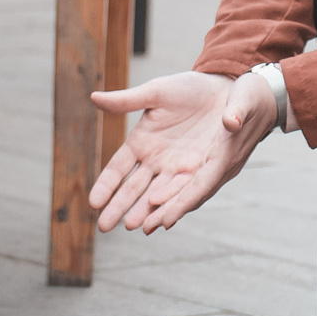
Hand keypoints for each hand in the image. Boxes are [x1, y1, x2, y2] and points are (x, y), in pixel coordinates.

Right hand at [89, 71, 277, 232]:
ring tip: (133, 226)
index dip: (106, 185)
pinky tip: (164, 219)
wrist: (224, 90)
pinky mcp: (201, 172)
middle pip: (134, 189)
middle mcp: (157, 161)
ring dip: (146, 212)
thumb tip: (93, 97)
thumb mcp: (156, 92)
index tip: (92, 202)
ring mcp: (178, 170)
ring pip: (158, 196)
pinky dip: (175, 206)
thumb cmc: (188, 89)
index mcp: (140, 142)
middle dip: (119, 207)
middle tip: (104, 226)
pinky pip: (186, 192)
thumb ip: (127, 100)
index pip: (118, 169)